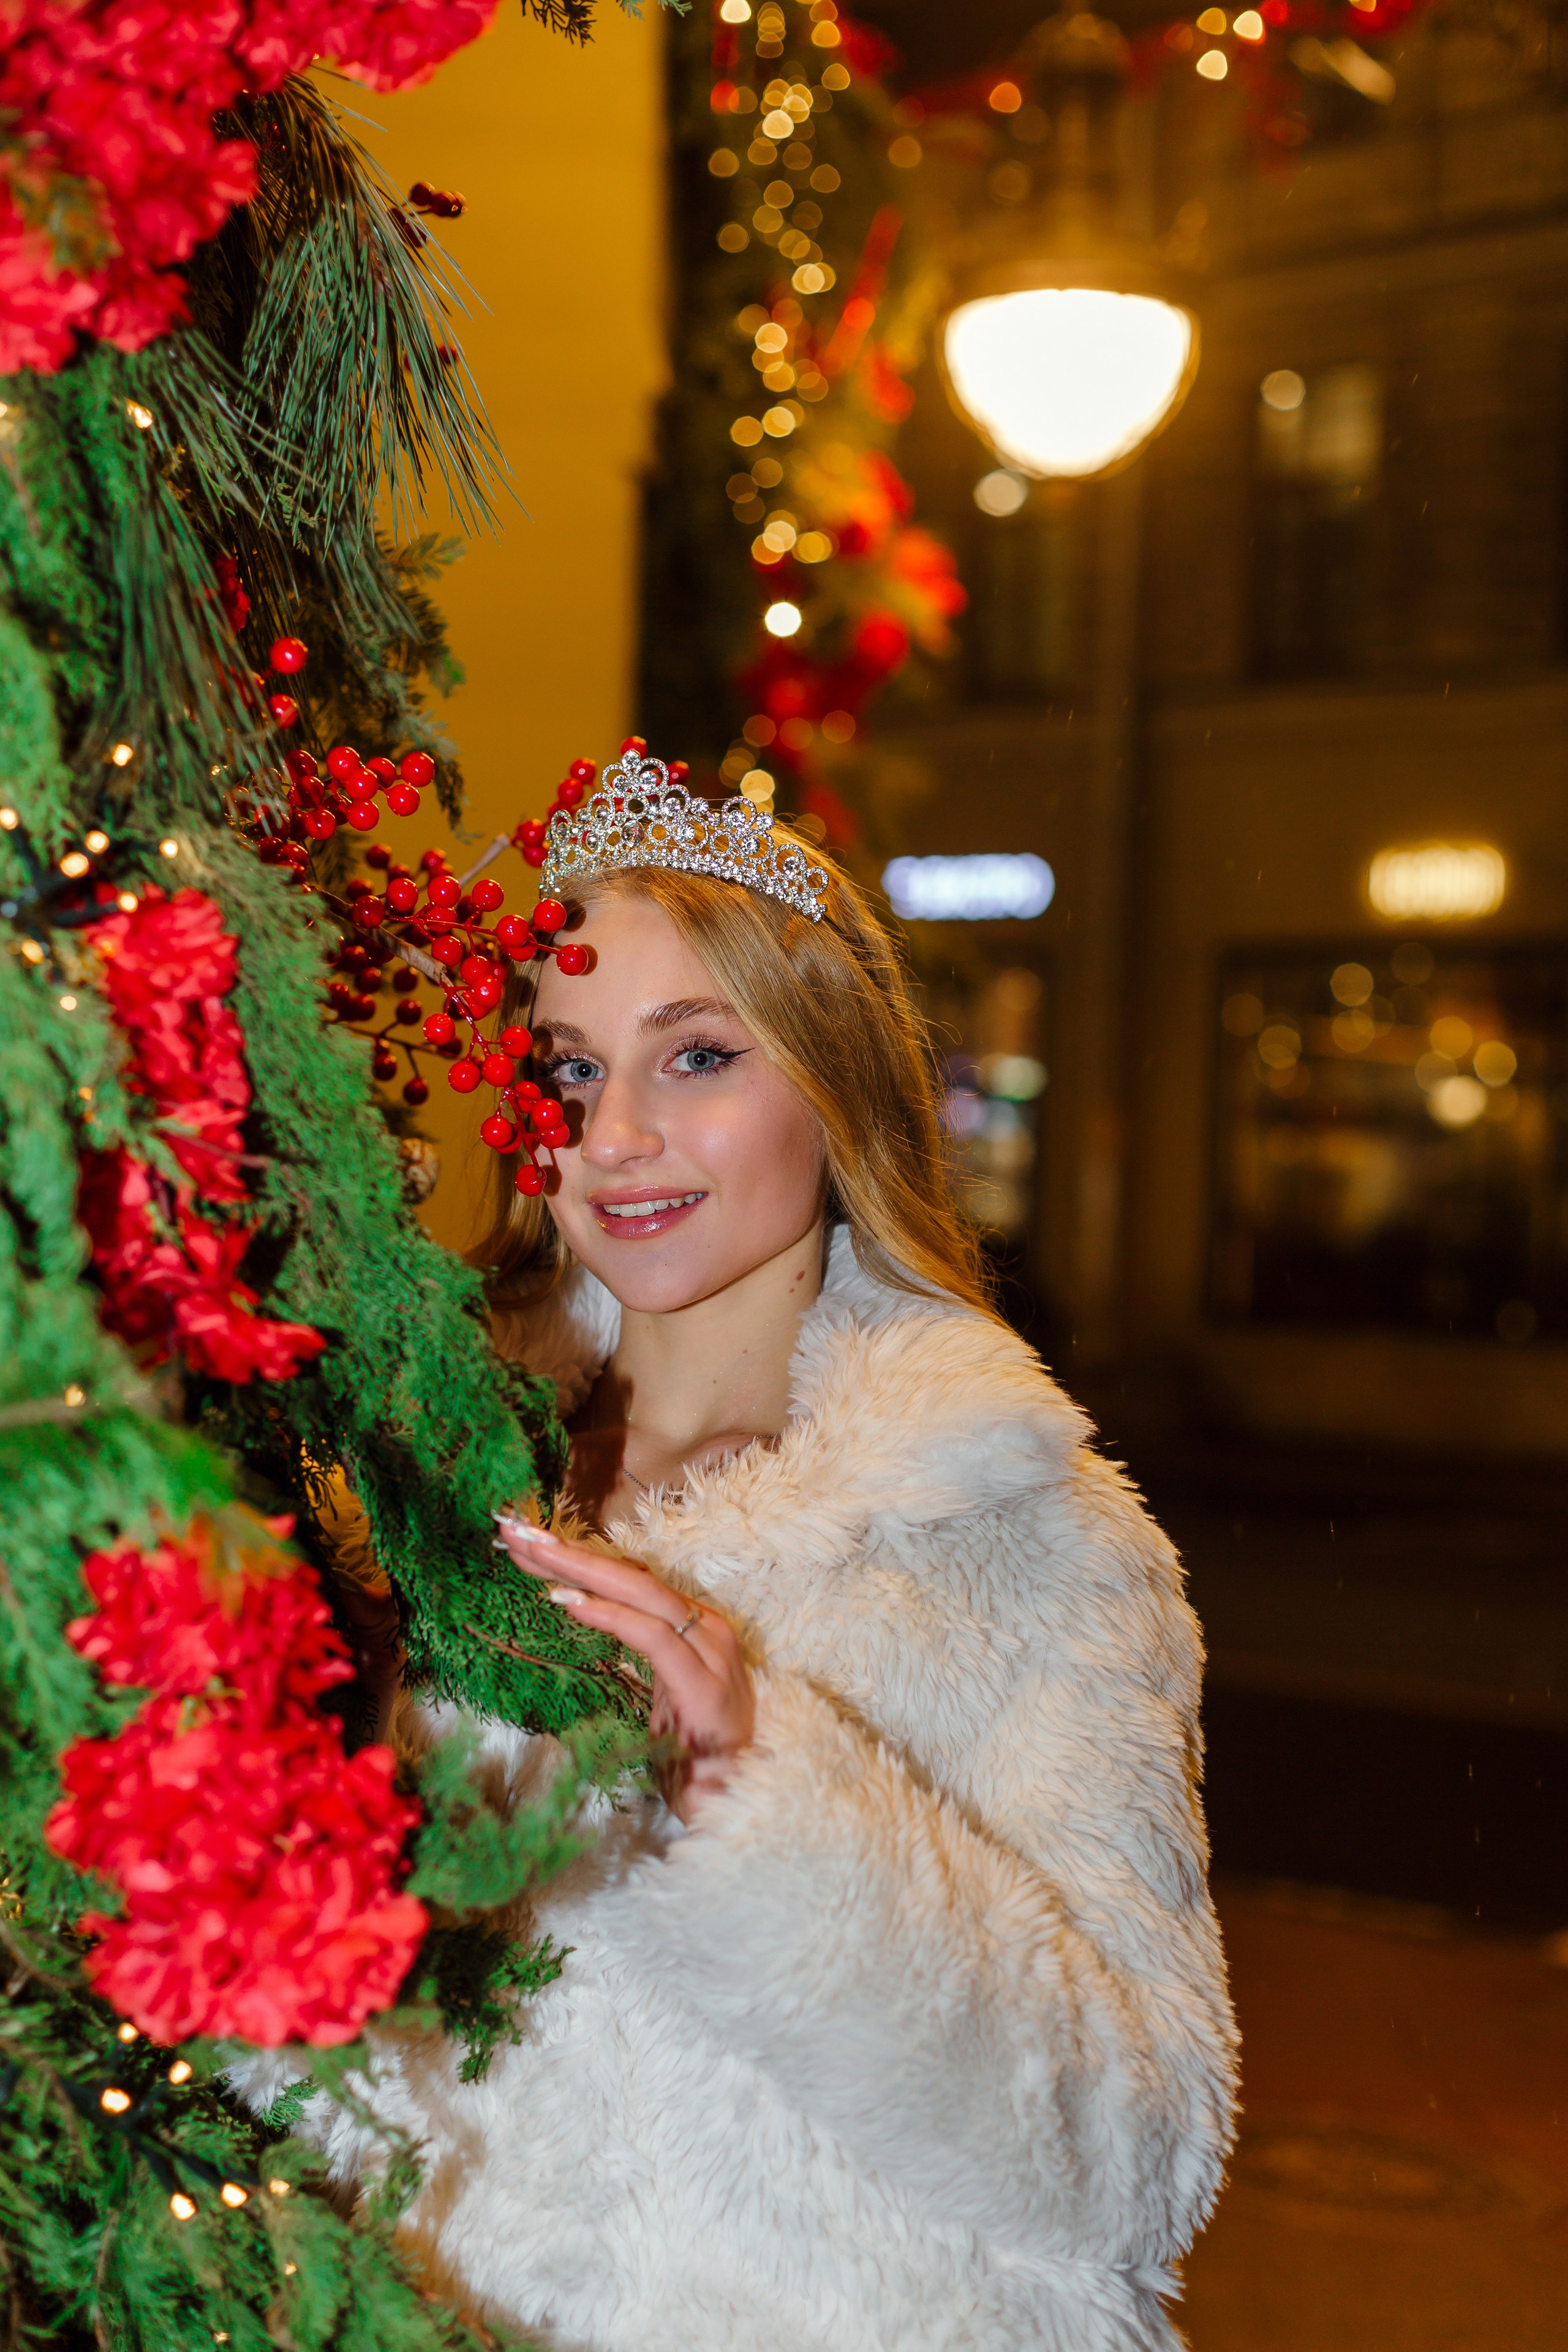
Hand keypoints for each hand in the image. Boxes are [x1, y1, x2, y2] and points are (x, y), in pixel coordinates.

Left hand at [494, 1518, 754, 1824]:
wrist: (735, 1809)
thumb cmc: (691, 1761)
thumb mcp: (659, 1699)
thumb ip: (638, 1658)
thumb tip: (592, 1620)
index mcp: (693, 1629)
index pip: (628, 1580)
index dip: (576, 1558)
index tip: (526, 1542)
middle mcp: (705, 1629)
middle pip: (629, 1575)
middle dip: (568, 1551)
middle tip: (513, 1530)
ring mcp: (709, 1653)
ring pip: (639, 1592)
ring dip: (580, 1569)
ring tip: (531, 1552)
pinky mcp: (704, 1685)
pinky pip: (651, 1638)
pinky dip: (609, 1616)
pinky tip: (568, 1602)